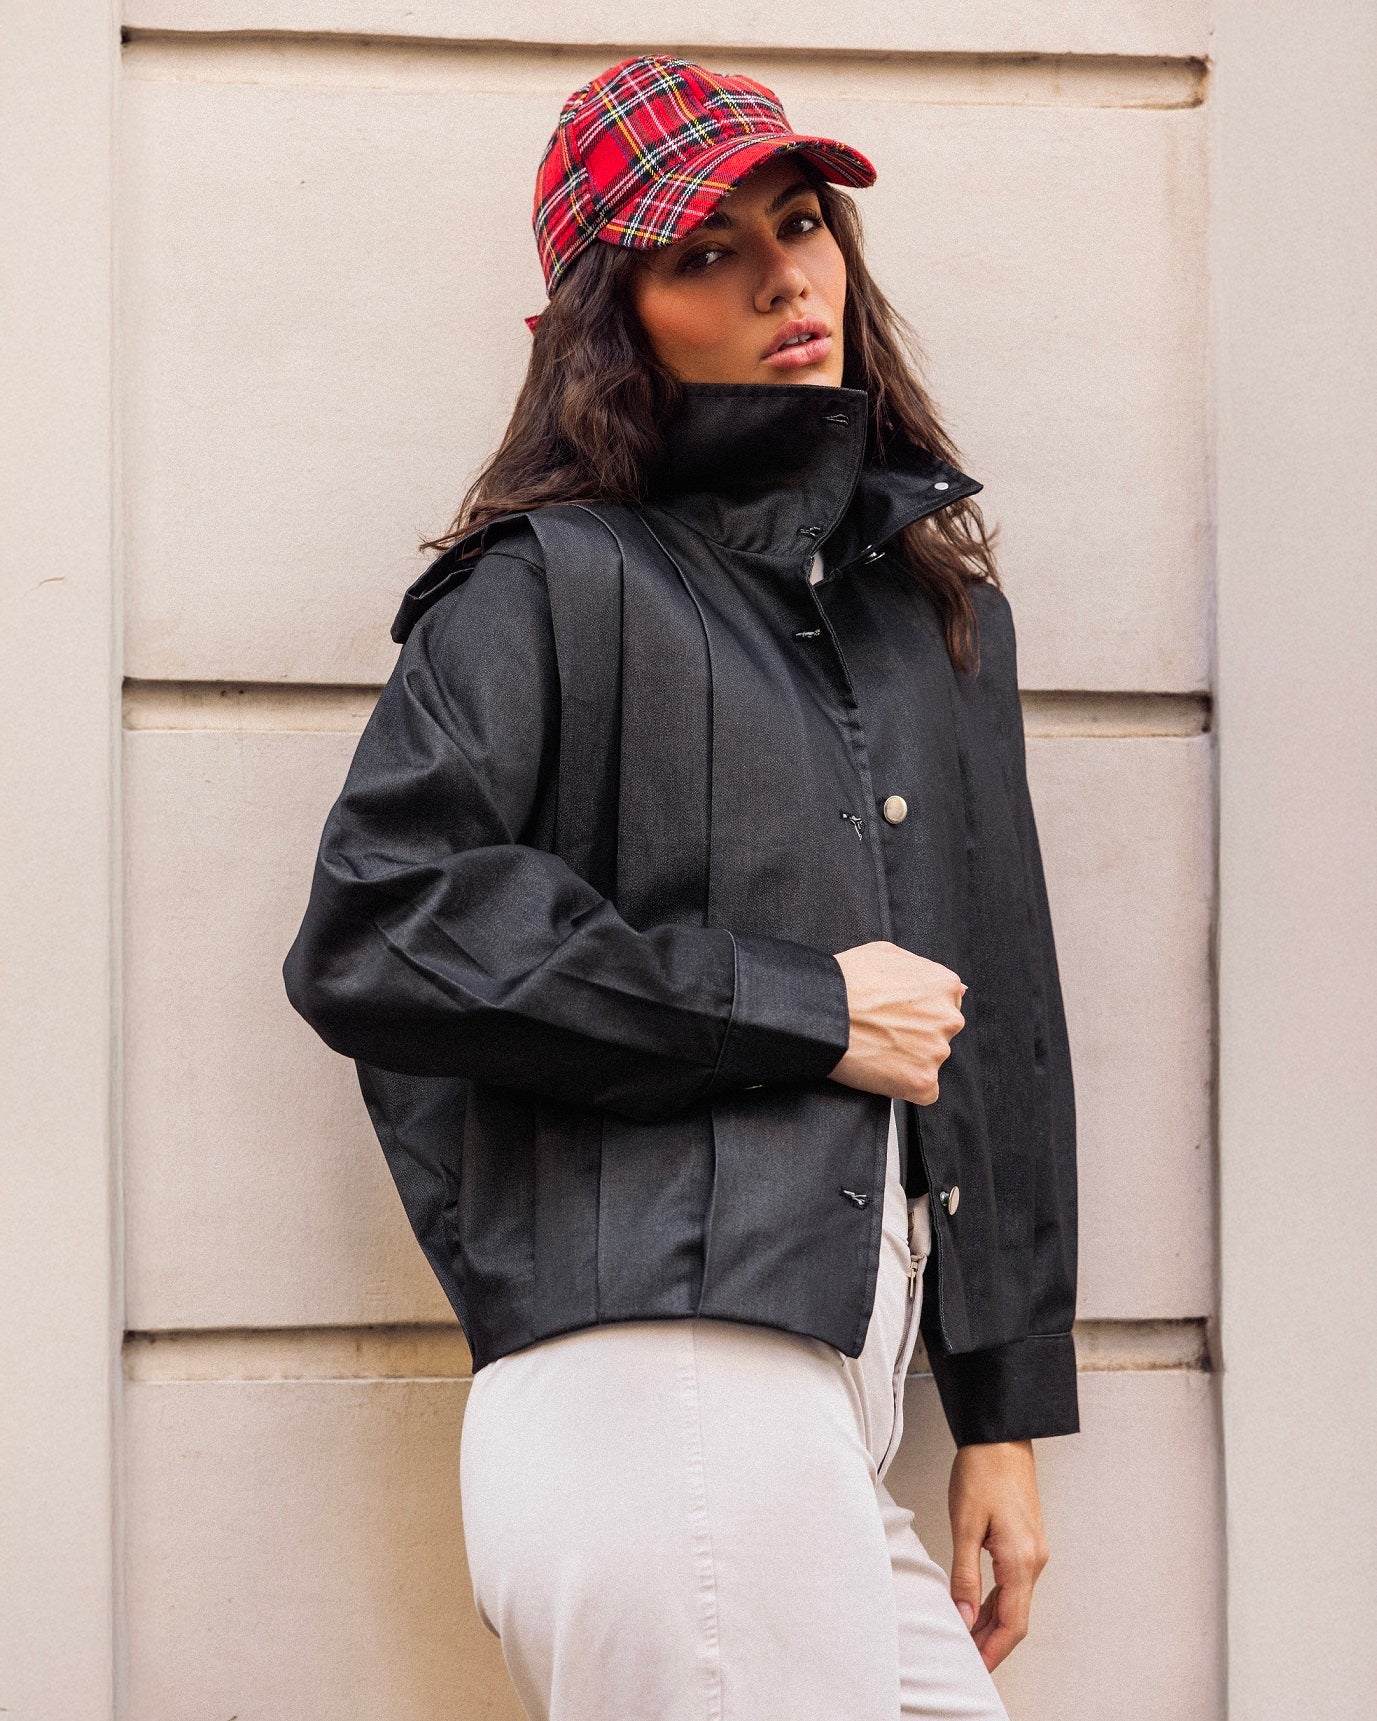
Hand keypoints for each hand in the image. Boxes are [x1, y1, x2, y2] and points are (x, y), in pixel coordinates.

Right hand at [827, 940, 965, 1104]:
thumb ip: (923, 969)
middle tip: (883, 1032)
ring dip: (909, 1059)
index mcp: (944, 986)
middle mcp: (948, 1018)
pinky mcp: (922, 1081)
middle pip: (940, 1033)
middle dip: (916, 1035)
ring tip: (876, 1048)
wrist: (820, 1013)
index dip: (917, 1012)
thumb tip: (953, 987)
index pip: (946, 1004)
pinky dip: (905, 1085)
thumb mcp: (887, 953)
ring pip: (930, 1061)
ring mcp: (936, 1052)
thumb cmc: (846, 982)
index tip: (897, 1016)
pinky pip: (924, 1091)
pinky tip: (882, 1070)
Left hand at [948, 1440, 1048, 1670]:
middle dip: (991, 1642)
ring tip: (966, 1638)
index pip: (1012, 1624)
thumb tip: (963, 1616)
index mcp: (1021, 1560)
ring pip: (1016, 1602)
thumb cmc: (982, 1470)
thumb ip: (964, 1575)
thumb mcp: (964, 1524)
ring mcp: (1034, 1551)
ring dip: (992, 1623)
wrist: (1000, 1436)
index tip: (974, 1668)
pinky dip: (997, 1601)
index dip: (993, 1651)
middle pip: (1016, 1618)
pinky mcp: (1027, 1541)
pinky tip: (977, 1607)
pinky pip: (1014, 1583)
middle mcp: (1035, 1560)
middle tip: (965, 1659)